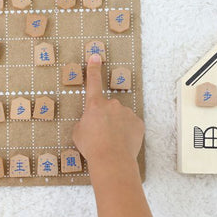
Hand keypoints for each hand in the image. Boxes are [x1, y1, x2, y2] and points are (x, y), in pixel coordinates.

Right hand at [73, 54, 143, 168]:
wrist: (112, 160)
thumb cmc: (91, 146)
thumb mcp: (78, 132)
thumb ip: (84, 122)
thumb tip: (90, 123)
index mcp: (95, 105)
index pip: (93, 82)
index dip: (93, 68)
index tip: (96, 56)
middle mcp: (112, 104)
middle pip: (107, 107)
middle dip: (104, 117)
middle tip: (100, 134)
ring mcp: (127, 113)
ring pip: (120, 116)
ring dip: (116, 125)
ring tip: (112, 142)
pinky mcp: (138, 123)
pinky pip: (131, 125)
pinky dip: (127, 132)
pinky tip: (122, 143)